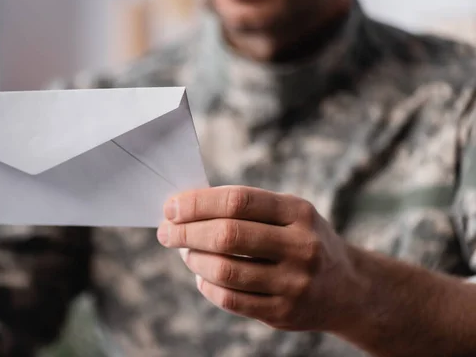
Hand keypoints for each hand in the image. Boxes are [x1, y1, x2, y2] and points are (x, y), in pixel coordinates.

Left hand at [157, 186, 363, 331]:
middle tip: (166, 232)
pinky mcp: (283, 313)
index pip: (238, 201)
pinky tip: (201, 275)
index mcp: (299, 212)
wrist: (348, 288)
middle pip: (228, 236)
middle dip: (187, 233)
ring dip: (194, 259)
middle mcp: (300, 246)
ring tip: (184, 253)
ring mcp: (294, 283)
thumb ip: (246, 208)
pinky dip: (207, 286)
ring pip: (225, 271)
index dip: (198, 203)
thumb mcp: (290, 213)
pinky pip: (231, 300)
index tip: (171, 207)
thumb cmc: (303, 240)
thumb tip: (187, 208)